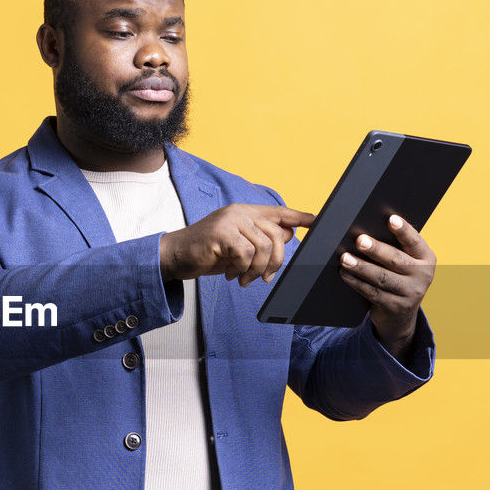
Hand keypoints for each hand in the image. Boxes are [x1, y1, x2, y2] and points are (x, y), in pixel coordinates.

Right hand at [160, 204, 314, 285]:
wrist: (175, 256)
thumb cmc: (206, 252)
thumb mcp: (237, 246)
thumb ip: (259, 239)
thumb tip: (290, 234)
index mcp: (245, 212)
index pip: (278, 212)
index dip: (298, 216)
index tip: (315, 221)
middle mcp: (239, 212)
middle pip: (276, 235)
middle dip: (275, 261)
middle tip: (264, 278)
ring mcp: (230, 220)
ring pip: (263, 247)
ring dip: (256, 270)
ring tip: (243, 278)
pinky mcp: (221, 233)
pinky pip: (245, 254)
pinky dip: (241, 269)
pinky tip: (230, 274)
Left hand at [338, 214, 435, 353]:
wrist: (401, 313)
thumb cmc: (397, 275)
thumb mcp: (404, 261)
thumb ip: (394, 246)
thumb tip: (366, 229)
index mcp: (426, 258)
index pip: (414, 241)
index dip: (403, 230)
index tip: (390, 219)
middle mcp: (423, 275)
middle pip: (395, 260)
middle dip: (376, 249)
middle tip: (359, 240)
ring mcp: (411, 294)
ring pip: (382, 278)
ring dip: (361, 267)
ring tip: (345, 258)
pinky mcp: (395, 307)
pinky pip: (373, 293)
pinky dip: (356, 282)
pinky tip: (345, 273)